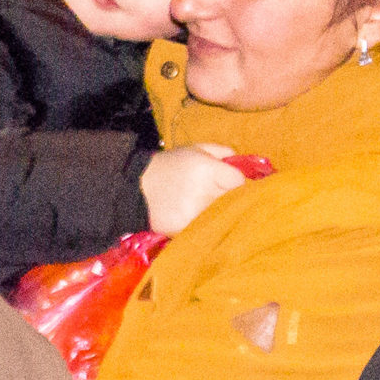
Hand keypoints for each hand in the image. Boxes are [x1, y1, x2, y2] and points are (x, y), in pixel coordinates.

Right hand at [140, 141, 256, 234]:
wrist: (135, 188)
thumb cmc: (169, 166)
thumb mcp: (194, 149)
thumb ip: (222, 152)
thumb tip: (245, 163)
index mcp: (207, 170)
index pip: (239, 181)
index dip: (238, 183)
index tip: (233, 185)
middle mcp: (204, 192)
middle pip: (233, 202)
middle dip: (232, 201)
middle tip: (225, 199)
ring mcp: (194, 214)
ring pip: (221, 219)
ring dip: (221, 216)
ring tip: (211, 210)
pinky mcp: (184, 229)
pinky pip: (205, 231)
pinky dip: (205, 228)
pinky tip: (198, 221)